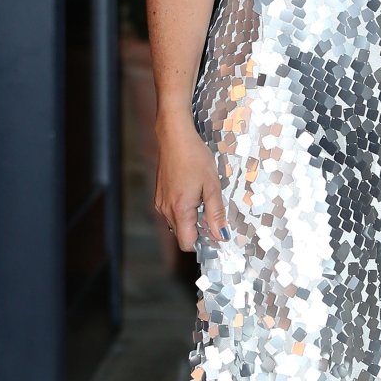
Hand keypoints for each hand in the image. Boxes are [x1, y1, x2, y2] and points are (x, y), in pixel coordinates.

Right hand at [154, 115, 228, 249]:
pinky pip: (171, 212)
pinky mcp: (159, 195)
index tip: (216, 234)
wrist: (175, 137)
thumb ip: (216, 214)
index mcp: (179, 210)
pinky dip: (183, 210)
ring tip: (203, 200)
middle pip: (181, 234)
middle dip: (198, 231)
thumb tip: (221, 236)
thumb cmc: (194, 158)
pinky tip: (193, 193)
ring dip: (190, 220)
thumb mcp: (212, 186)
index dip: (202, 243)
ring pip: (176, 224)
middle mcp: (165, 210)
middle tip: (213, 214)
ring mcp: (160, 202)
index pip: (186, 243)